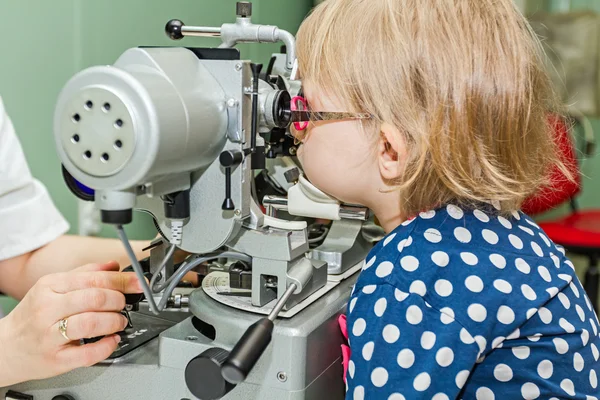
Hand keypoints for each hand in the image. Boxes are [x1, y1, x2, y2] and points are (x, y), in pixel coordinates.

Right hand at [0, 261, 142, 386]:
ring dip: (114, 321)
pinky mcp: (56, 360)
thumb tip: (114, 265)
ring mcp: (50, 336)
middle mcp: (47, 310)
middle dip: (118, 300)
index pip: (93, 279)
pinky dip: (107, 346)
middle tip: (124, 304)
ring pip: (92, 324)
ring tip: (119, 321)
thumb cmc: (33, 316)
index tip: (138, 283)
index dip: (121, 281)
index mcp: (49, 287)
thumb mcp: (52, 287)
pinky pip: (88, 353)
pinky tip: (112, 340)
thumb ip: (85, 274)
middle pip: (94, 299)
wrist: (5, 348)